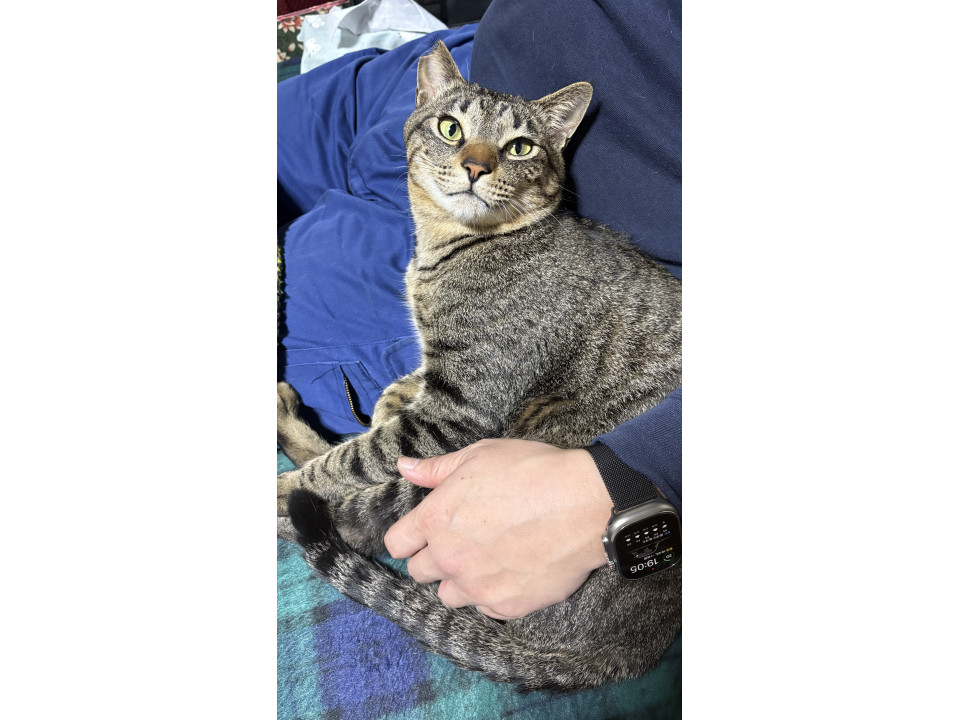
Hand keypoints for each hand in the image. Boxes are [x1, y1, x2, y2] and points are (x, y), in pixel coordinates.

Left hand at [383, 438, 611, 619]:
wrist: (584, 504)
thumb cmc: (532, 472)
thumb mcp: (480, 456)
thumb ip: (437, 469)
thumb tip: (404, 467)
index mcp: (436, 520)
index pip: (397, 543)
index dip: (408, 537)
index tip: (422, 534)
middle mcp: (450, 558)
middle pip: (419, 572)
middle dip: (435, 558)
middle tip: (463, 541)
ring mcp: (477, 586)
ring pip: (450, 595)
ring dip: (461, 581)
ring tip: (487, 559)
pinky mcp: (506, 606)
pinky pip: (485, 608)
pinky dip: (493, 593)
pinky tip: (512, 570)